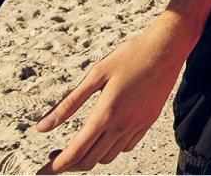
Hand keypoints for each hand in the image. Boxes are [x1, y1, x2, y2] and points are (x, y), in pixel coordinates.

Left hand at [36, 13, 192, 171]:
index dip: (56, 166)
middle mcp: (122, 125)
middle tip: (57, 156)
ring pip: (109, 157)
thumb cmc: (132, 54)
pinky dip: (112, 149)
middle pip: (90, 161)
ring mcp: (138, 125)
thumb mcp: (96, 73)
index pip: (76, 152)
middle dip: (70, 164)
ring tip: (81, 144)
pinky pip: (127, 146)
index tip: (43, 172)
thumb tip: (42, 127)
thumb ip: (69, 103)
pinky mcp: (149, 121)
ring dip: (91, 157)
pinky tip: (107, 135)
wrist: (168, 47)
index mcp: (106, 113)